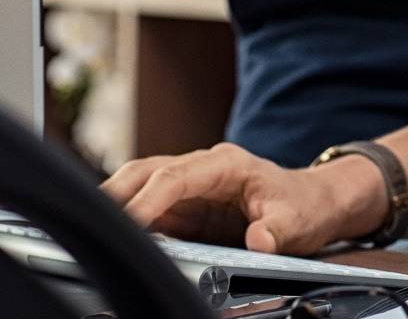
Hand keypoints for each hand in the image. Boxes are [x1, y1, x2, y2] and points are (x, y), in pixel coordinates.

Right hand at [101, 143, 386, 255]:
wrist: (316, 202)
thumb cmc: (306, 205)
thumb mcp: (298, 221)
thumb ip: (278, 231)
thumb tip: (261, 242)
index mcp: (225, 165)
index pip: (174, 177)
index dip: (147, 198)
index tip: (127, 220)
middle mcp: (202, 169)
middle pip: (145, 172)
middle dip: (115, 195)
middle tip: (91, 222)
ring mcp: (191, 186)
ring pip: (140, 185)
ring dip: (116, 204)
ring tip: (94, 229)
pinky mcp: (186, 206)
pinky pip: (150, 208)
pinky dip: (130, 220)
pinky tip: (118, 237)